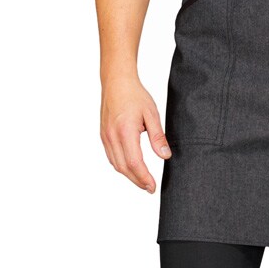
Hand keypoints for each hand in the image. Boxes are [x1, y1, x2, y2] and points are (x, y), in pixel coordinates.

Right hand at [100, 75, 171, 192]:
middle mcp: (112, 137)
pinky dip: (121, 166)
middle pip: (124, 168)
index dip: (144, 178)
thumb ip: (158, 136)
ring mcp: (105, 137)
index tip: (153, 186)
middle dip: (137, 181)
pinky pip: (111, 156)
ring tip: (142, 180)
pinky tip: (130, 166)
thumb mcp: (151, 113)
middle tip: (149, 187)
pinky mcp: (103, 135)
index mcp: (125, 132)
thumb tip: (165, 156)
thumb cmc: (135, 95)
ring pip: (116, 164)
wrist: (116, 82)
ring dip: (129, 175)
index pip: (134, 163)